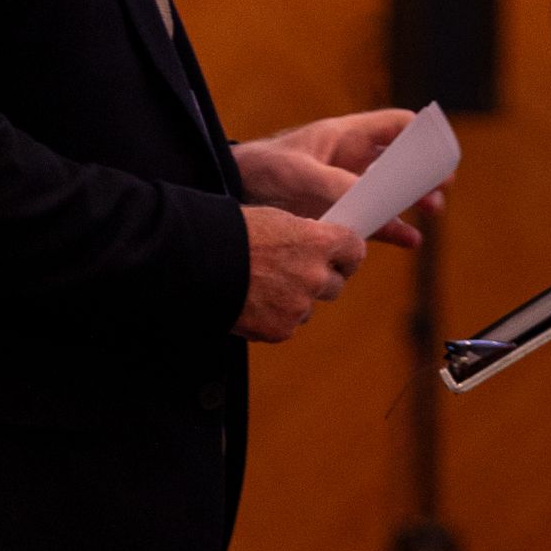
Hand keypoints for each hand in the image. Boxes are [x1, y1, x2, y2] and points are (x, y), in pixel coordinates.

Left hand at [232, 109, 439, 248]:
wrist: (235, 192)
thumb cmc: (263, 169)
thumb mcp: (299, 173)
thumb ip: (335, 184)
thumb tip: (367, 199)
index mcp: (345, 136)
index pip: (395, 126)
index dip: (420, 134)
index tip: (438, 150)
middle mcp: (352, 160)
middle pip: (401, 162)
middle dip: (423, 173)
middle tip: (440, 188)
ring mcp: (348, 187)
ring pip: (392, 193)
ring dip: (412, 202)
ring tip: (430, 212)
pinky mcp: (340, 213)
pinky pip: (374, 220)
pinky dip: (393, 230)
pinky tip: (409, 240)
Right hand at [235, 208, 366, 342]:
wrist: (195, 263)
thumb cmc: (230, 235)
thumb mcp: (275, 220)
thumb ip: (304, 236)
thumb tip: (318, 247)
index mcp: (318, 242)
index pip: (355, 251)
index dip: (346, 255)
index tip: (340, 257)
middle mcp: (314, 276)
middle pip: (336, 285)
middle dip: (320, 280)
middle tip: (294, 273)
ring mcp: (298, 306)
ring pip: (308, 308)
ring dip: (294, 300)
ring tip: (262, 286)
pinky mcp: (280, 330)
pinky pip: (286, 325)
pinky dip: (273, 317)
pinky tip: (251, 302)